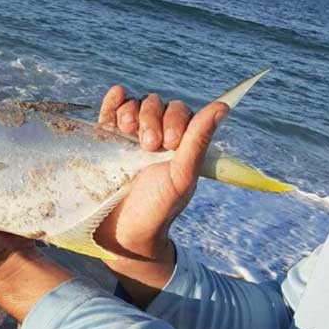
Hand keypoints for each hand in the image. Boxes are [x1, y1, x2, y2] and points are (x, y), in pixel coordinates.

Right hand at [94, 86, 228, 307]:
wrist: (122, 233)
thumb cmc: (157, 209)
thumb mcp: (181, 177)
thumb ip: (198, 141)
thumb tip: (223, 106)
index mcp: (177, 144)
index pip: (178, 111)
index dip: (174, 119)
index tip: (168, 145)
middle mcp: (153, 137)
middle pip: (154, 104)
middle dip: (151, 118)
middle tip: (148, 145)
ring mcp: (127, 138)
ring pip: (132, 105)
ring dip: (131, 110)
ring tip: (126, 131)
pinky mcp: (104, 142)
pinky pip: (108, 112)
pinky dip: (112, 101)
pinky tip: (116, 95)